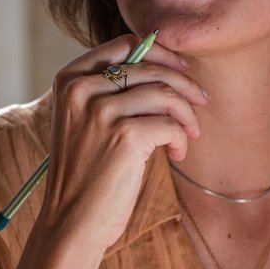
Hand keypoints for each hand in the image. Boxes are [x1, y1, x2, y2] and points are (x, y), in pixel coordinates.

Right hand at [31, 33, 207, 256]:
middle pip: (150, 67)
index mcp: (68, 80)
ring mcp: (101, 111)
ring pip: (165, 93)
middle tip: (201, 102)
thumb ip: (109, 93)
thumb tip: (165, 68)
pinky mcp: (125, 136)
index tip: (181, 71)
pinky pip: (171, 123)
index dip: (160, 54)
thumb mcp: (84, 123)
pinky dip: (181, 138)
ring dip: (187, 113)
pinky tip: (176, 154)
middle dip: (184, 83)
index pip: (124, 45)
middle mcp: (81, 90)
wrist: (71, 223)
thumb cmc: (85, 175)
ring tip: (190, 134)